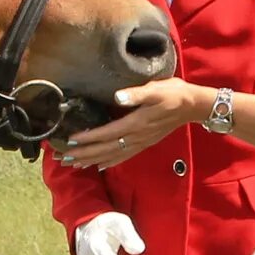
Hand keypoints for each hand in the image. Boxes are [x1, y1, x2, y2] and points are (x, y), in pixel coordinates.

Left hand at [60, 78, 212, 169]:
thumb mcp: (156, 88)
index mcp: (136, 123)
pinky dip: (109, 162)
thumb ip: (137, 94)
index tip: (70, 142)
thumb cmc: (173, 93)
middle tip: (62, 159)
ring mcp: (141, 142)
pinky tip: (100, 166)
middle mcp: (136, 137)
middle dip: (84, 154)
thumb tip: (117, 97)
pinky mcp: (144, 143)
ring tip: (74, 164)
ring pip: (112, 155)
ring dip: (92, 160)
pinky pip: (123, 156)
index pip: (107, 133)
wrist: (192, 106)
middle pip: (106, 149)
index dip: (88, 138)